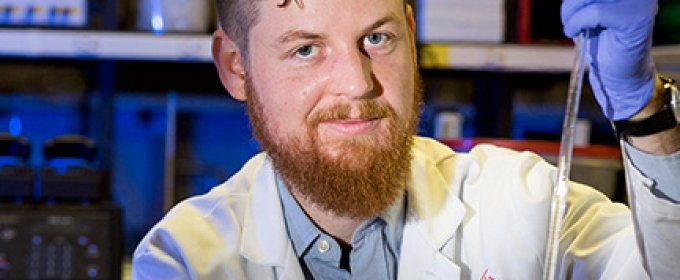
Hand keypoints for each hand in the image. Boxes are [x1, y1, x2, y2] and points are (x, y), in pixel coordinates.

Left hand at [561, 0, 657, 120]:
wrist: (621, 76)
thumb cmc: (605, 45)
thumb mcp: (590, 14)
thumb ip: (585, 1)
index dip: (576, 0)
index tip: (570, 11)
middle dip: (572, 4)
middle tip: (567, 20)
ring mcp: (639, 3)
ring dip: (572, 13)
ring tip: (573, 28)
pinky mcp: (635, 18)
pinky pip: (596, 12)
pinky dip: (578, 22)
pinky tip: (575, 33)